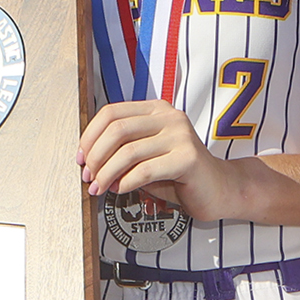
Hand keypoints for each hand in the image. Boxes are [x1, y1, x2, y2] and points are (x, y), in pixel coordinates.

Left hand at [78, 100, 232, 218]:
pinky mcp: (188, 158)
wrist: (218, 190)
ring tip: (100, 187)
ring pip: (128, 152)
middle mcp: (169, 117)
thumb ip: (120, 150)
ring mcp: (180, 135)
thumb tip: (87, 160)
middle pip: (117, 130)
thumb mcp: (145, 156)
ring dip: (107, 173)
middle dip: (95, 156)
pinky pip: (145, 170)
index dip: (89, 136)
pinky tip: (121, 190)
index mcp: (156, 110)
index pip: (111, 113)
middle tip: (89, 176)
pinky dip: (126, 183)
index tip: (81, 158)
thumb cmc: (178, 175)